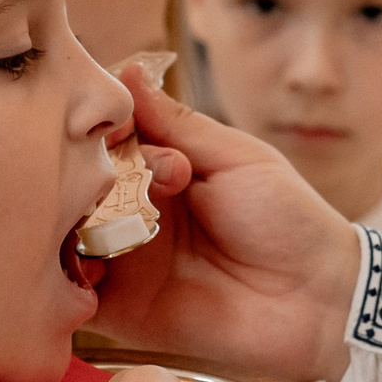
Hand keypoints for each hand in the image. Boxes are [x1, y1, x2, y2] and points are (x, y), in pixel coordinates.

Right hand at [87, 63, 362, 381]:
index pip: (106, 140)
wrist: (316, 300)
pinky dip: (65, 281)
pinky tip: (89, 263)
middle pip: (76, 187)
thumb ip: (176, 123)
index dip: (103, 129)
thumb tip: (127, 69)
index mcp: (160, 170)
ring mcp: (122, 263)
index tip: (115, 126)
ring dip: (69, 223)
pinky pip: (72, 298)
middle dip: (85, 176)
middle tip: (122, 179)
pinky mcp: (119, 312)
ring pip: (65, 237)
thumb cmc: (288, 219)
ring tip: (104, 216)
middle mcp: (133, 213)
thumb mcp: (236, 158)